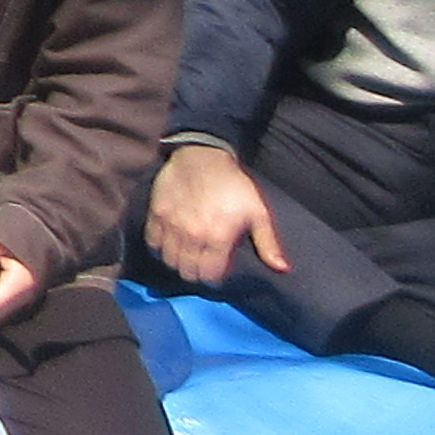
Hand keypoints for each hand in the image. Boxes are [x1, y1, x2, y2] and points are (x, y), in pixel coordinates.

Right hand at [141, 140, 284, 290]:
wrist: (202, 156)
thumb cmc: (234, 185)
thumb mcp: (258, 212)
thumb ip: (268, 243)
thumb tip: (282, 268)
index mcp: (218, 238)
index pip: (209, 275)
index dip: (214, 278)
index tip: (217, 272)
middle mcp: (192, 236)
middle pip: (187, 271)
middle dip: (196, 273)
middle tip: (202, 265)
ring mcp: (171, 226)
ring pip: (169, 260)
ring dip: (178, 262)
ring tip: (187, 256)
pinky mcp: (156, 215)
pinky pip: (152, 243)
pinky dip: (160, 248)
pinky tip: (170, 243)